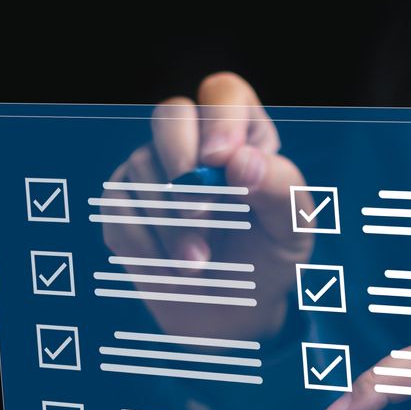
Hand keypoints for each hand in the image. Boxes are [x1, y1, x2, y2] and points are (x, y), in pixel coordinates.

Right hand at [99, 73, 314, 341]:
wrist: (230, 315)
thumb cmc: (268, 261)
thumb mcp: (294, 229)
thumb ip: (280, 188)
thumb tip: (240, 161)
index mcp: (243, 136)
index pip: (223, 93)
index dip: (218, 118)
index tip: (221, 162)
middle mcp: (193, 143)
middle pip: (169, 115)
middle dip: (179, 162)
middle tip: (200, 212)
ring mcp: (152, 169)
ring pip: (140, 169)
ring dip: (169, 224)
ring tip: (198, 265)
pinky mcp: (122, 203)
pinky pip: (116, 209)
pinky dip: (144, 246)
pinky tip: (171, 271)